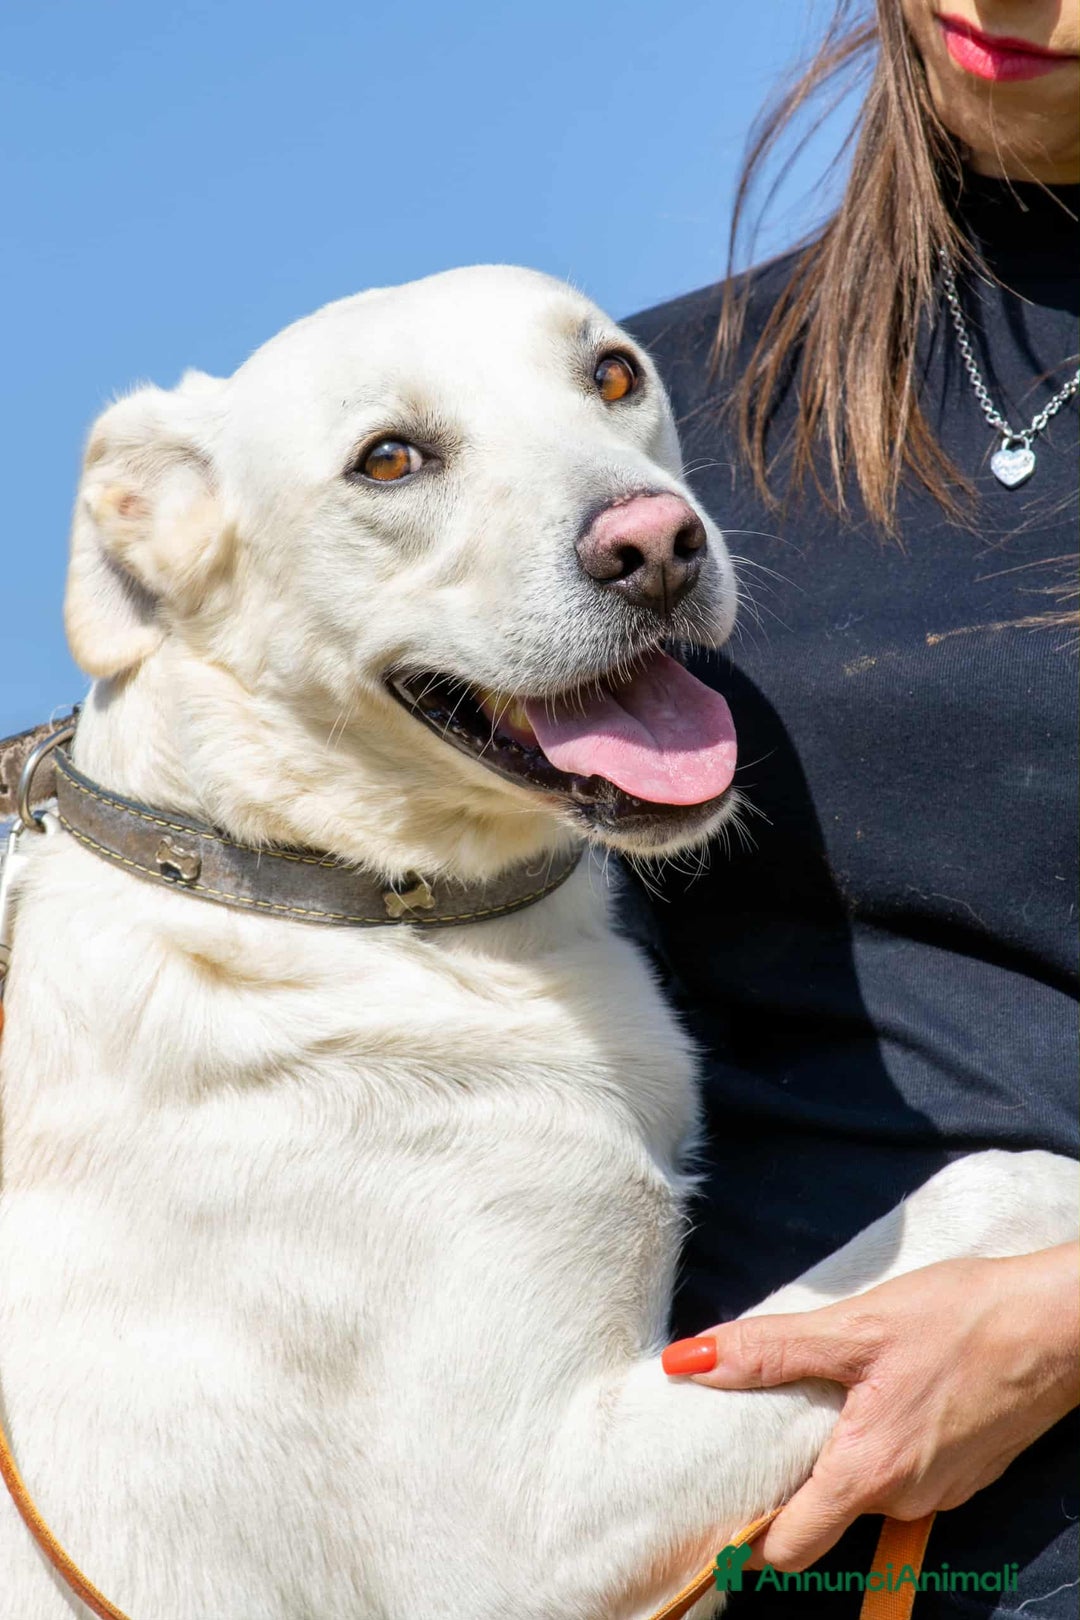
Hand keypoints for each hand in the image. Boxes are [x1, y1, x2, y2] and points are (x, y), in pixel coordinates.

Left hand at [662, 1243, 1079, 1570]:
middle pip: (822, 1514)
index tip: (715, 1500)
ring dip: (836, 1452)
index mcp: (867, 1473)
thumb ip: (770, 1350)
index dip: (746, 1533)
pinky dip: (878, 1442)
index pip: (788, 1548)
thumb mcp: (855, 1325)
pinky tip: (880, 1391)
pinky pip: (901, 1471)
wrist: (1058, 1325)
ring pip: (862, 1488)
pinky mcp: (964, 1472)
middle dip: (789, 1476)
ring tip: (822, 1393)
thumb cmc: (962, 1320)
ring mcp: (939, 1490)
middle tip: (759, 1422)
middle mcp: (903, 1498)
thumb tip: (688, 1361)